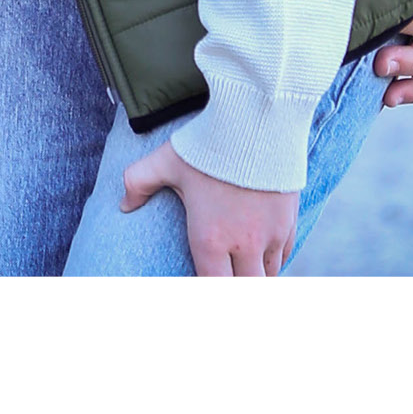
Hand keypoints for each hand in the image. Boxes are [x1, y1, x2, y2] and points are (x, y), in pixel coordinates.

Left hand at [120, 142, 296, 275]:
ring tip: (242, 274)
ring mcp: (271, 235)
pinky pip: (285, 255)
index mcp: (209, 239)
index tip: (200, 284)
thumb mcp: (165, 161)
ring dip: (254, 278)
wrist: (256, 122)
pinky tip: (263, 257)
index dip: (206, 291)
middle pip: (244, 289)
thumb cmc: (207, 144)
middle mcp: (244, 244)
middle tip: (223, 281)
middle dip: (233, 288)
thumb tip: (123, 205)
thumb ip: (138, 182)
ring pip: (267, 276)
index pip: (211, 287)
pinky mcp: (289, 221)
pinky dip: (274, 260)